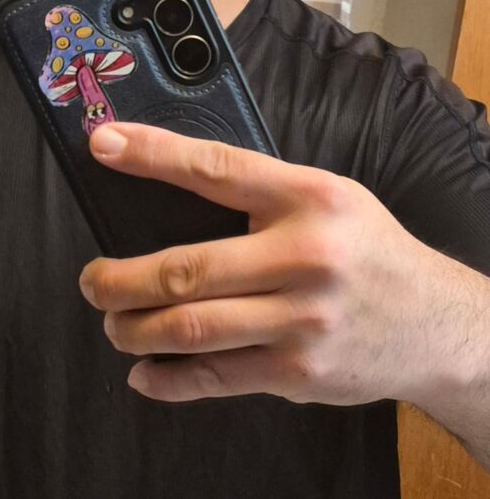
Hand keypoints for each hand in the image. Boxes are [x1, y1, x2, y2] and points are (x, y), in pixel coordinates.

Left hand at [79, 123, 442, 404]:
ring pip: (190, 328)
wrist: (433, 322)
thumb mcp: (327, 197)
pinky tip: (146, 373)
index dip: (153, 155)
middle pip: (187, 268)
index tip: (105, 145)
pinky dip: (168, 380)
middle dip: (120, 278)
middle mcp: (304, 256)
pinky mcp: (298, 372)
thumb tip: (171, 190)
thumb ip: (259, 193)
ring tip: (114, 322)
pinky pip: (216, 378)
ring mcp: (300, 320)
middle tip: (92, 280)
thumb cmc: (366, 249)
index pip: (214, 168)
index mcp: (308, 197)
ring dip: (134, 329)